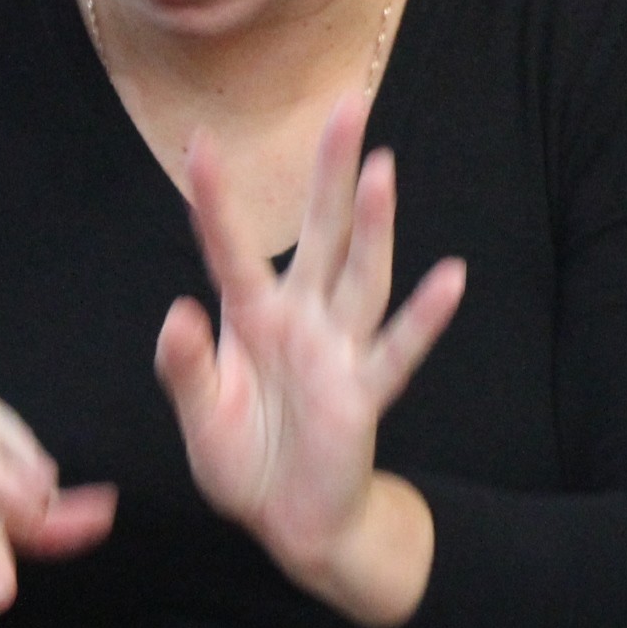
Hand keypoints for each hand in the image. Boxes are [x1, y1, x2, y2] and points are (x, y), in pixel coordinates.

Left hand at [154, 95, 465, 626]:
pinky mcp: (363, 394)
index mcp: (250, 317)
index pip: (230, 249)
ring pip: (360, 276)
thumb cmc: (245, 459)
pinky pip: (397, 351)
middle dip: (330, 171)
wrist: (290, 523)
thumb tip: (175, 313)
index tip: (199, 142)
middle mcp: (301, 320)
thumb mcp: (199, 417)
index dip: (216, 201)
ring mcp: (337, 352)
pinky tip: (451, 278)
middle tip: (347, 104)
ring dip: (372, 225)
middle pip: (320, 232)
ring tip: (382, 169)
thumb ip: (184, 368)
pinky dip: (424, 318)